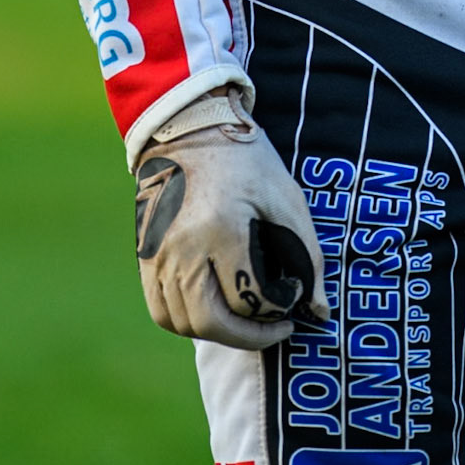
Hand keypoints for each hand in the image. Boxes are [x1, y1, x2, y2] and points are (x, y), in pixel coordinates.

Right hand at [134, 88, 326, 349]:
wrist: (190, 126)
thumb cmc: (245, 159)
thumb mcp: (286, 197)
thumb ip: (307, 255)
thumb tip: (319, 311)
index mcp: (221, 229)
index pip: (247, 299)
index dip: (277, 311)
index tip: (295, 302)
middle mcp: (182, 247)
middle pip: (209, 323)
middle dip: (247, 337)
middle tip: (274, 330)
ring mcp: (157, 254)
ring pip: (181, 322)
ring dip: (217, 333)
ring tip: (246, 321)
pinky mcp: (145, 255)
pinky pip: (160, 309)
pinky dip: (186, 321)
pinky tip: (213, 311)